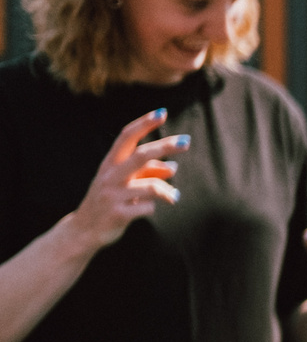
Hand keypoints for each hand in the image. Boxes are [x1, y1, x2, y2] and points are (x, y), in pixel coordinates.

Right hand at [61, 110, 186, 252]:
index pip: (126, 137)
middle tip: (186, 142)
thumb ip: (147, 173)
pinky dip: (153, 208)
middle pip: (140, 156)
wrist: (85, 229)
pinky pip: (147, 208)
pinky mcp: (118, 213)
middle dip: (165, 147)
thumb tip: (173, 167)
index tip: (162, 112)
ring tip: (173, 198)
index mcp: (110, 163)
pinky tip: (146, 210)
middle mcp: (109, 175)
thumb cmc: (110, 201)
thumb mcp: (125, 183)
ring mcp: (112, 194)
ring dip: (167, 192)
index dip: (144, 124)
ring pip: (150, 186)